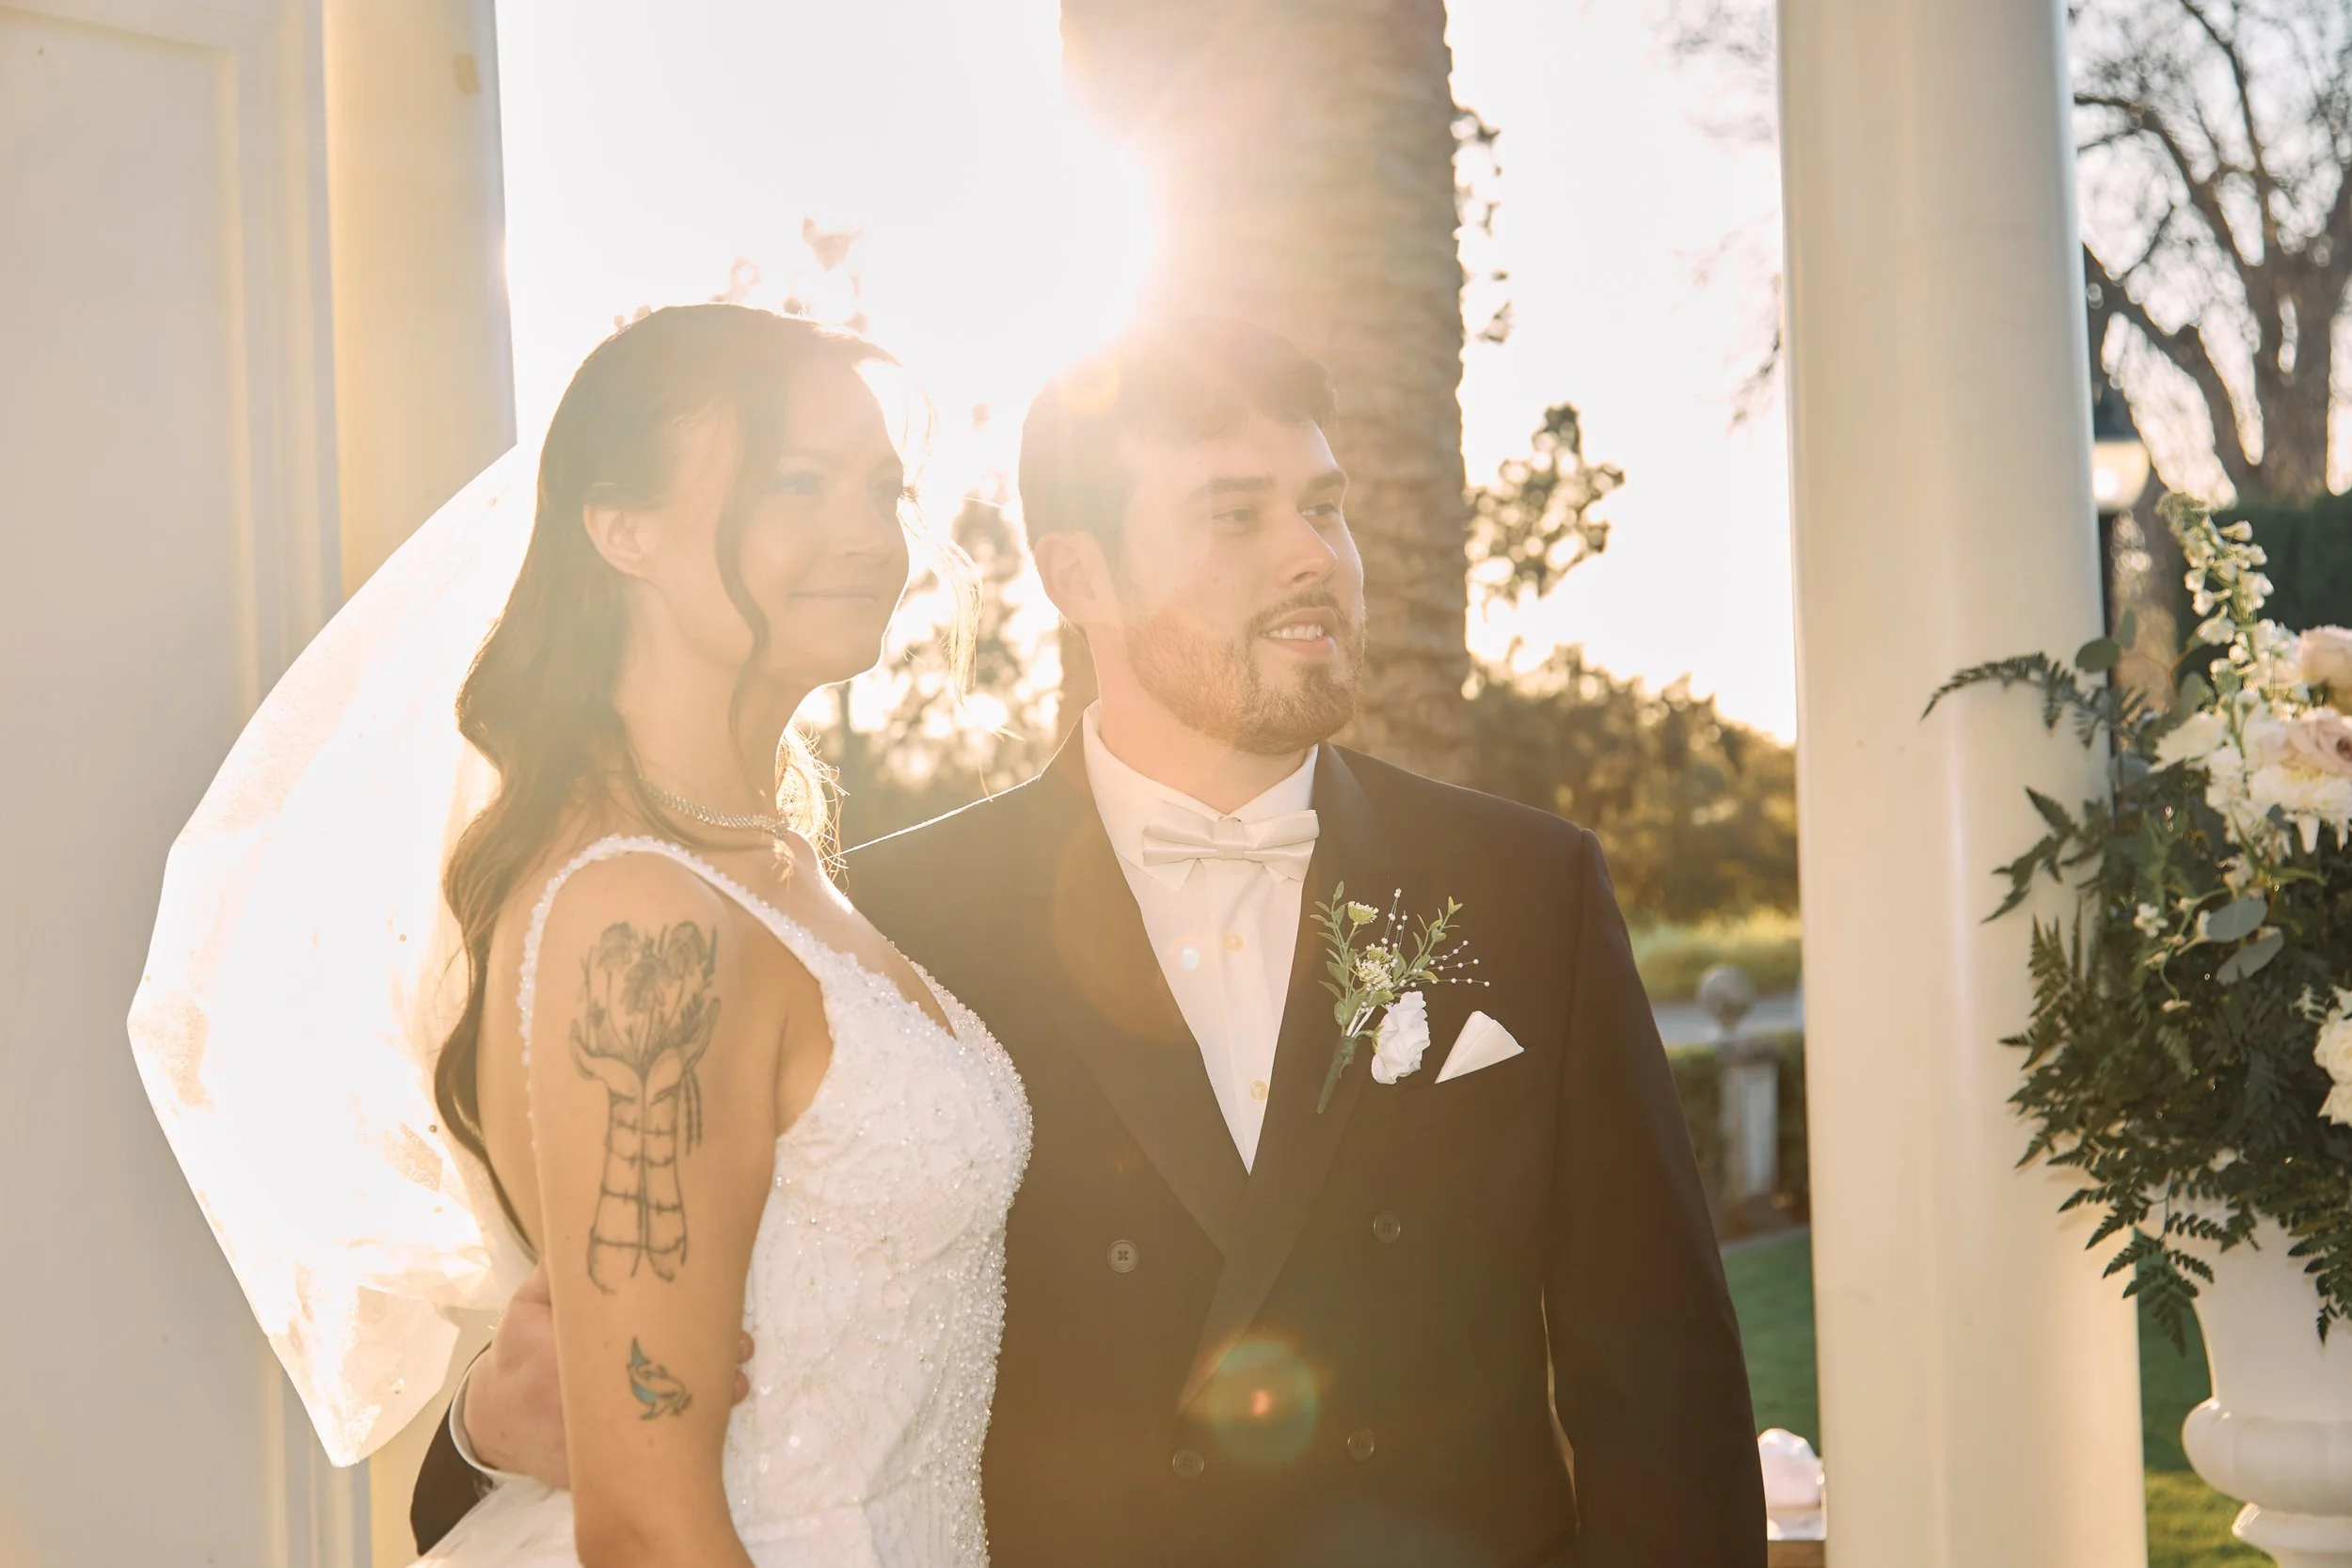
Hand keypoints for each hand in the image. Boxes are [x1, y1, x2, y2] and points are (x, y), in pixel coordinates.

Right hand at [463, 1265, 753, 1487]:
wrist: (497, 1421)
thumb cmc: (520, 1352)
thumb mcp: (531, 1301)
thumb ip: (564, 1268)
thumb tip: (596, 1223)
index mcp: (557, 1355)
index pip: (629, 1338)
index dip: (684, 1331)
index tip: (720, 1321)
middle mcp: (572, 1406)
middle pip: (655, 1386)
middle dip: (708, 1369)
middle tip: (742, 1351)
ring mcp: (585, 1448)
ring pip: (659, 1427)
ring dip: (705, 1406)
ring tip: (737, 1386)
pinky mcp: (599, 1475)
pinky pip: (647, 1459)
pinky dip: (679, 1441)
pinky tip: (707, 1422)